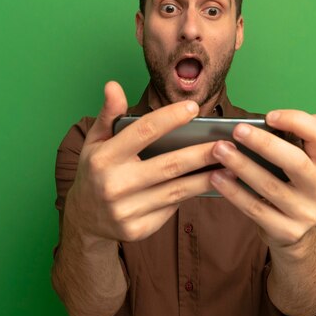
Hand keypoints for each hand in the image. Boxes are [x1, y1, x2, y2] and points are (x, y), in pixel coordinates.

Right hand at [65, 82, 218, 242]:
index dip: (169, 118)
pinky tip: (211, 185)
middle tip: (227, 144)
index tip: (193, 108)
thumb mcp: (95, 142)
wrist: (83, 218)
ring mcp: (126, 211)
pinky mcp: (138, 230)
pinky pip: (171, 208)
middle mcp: (114, 185)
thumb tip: (114, 85)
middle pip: (168, 165)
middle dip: (202, 153)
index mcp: (104, 158)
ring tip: (232, 166)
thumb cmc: (95, 171)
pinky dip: (191, 195)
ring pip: (177, 191)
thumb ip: (109, 114)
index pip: (142, 132)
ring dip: (207, 178)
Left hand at [209, 110, 315, 250]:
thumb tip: (275, 119)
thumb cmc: (290, 185)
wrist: (293, 233)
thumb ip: (294, 139)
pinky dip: (233, 192)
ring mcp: (305, 212)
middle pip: (296, 162)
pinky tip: (216, 178)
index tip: (269, 116)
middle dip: (264, 144)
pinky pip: (255, 209)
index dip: (298, 121)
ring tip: (219, 150)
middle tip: (237, 130)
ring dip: (241, 166)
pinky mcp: (287, 231)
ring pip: (270, 186)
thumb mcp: (302, 162)